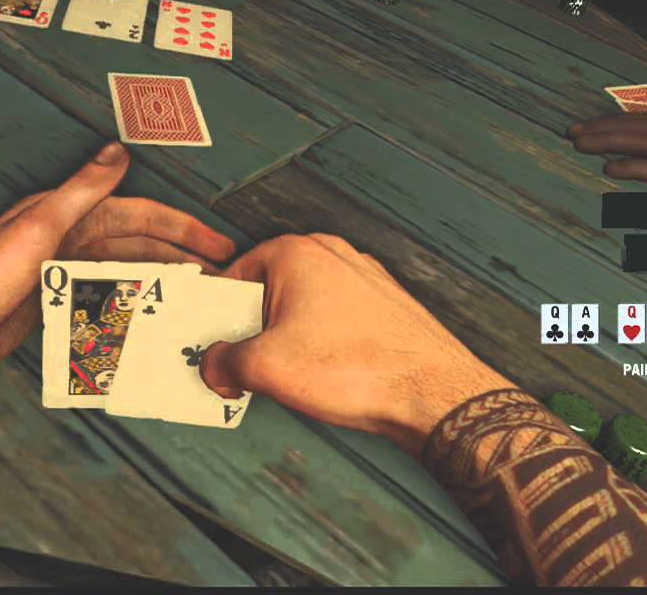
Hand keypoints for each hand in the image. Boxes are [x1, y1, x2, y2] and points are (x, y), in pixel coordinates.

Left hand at [0, 143, 235, 387]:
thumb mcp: (35, 228)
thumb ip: (80, 191)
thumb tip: (116, 151)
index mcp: (60, 214)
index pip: (135, 213)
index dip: (178, 227)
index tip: (215, 245)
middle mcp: (60, 239)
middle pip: (133, 244)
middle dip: (176, 257)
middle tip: (216, 277)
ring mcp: (54, 274)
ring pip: (119, 273)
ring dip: (155, 282)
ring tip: (190, 300)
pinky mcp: (46, 306)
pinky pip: (98, 301)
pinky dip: (125, 307)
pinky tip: (144, 319)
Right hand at [198, 234, 513, 453]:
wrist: (434, 394)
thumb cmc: (358, 368)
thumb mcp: (265, 368)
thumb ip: (224, 362)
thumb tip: (215, 366)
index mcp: (296, 253)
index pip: (234, 275)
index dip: (218, 316)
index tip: (212, 344)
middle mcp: (331, 254)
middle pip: (268, 290)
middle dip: (252, 329)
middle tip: (242, 365)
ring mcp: (362, 278)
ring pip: (303, 306)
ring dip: (287, 339)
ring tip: (286, 376)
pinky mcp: (384, 306)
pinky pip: (334, 321)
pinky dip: (321, 345)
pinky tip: (323, 376)